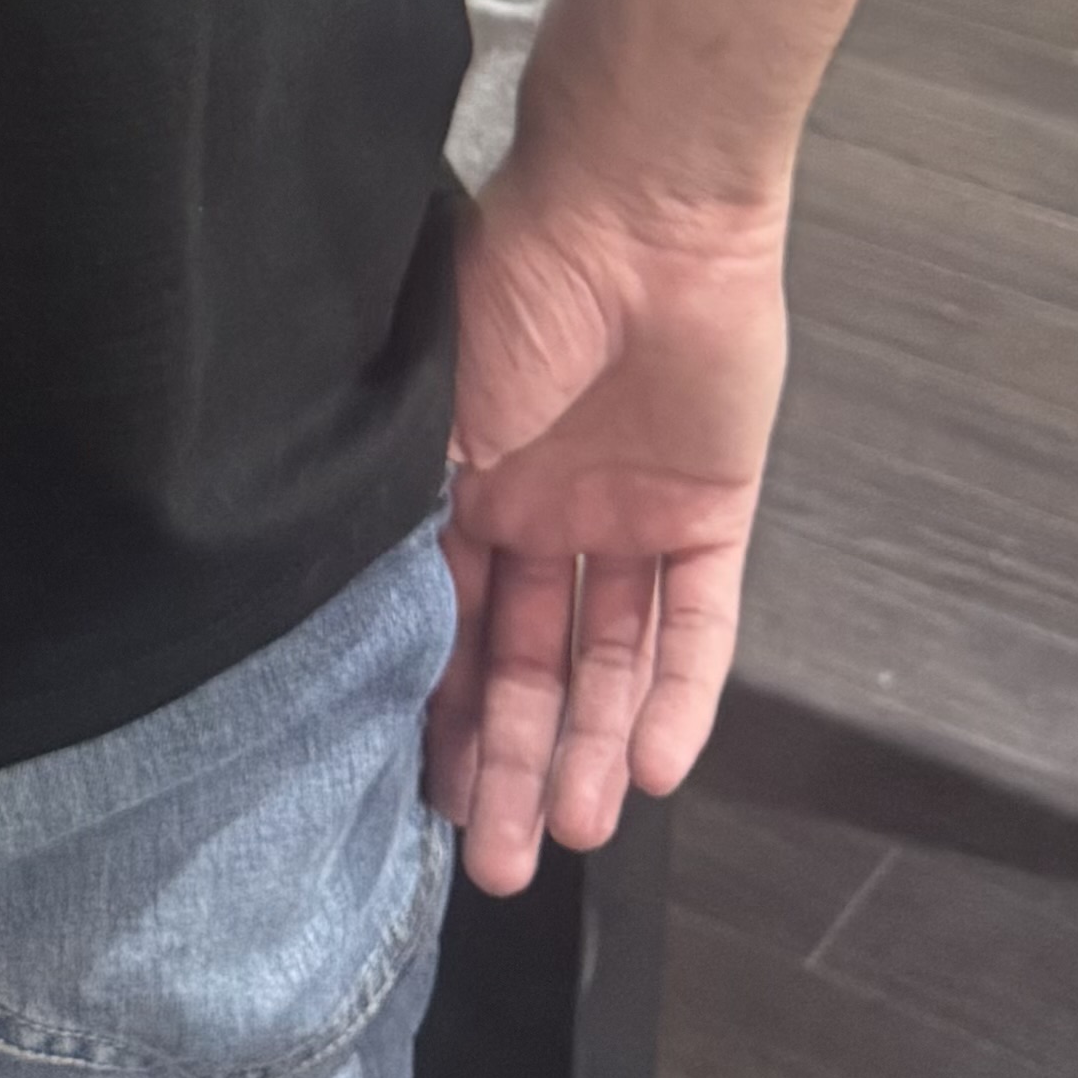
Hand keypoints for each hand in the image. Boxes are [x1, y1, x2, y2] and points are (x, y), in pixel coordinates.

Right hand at [426, 138, 789, 894]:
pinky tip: (649, 765)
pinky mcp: (711, 512)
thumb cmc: (513, 293)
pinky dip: (677, 695)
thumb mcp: (435, 413)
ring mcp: (628, 513)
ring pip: (608, 657)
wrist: (640, 216)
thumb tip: (366, 627)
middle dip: (508, 761)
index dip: (436, 712)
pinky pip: (697, 623)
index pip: (446, 625)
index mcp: (461, 481)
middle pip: (525, 661)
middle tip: (496, 860)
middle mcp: (540, 509)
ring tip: (571, 830)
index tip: (420, 800)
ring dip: (587, 744)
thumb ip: (415, 516)